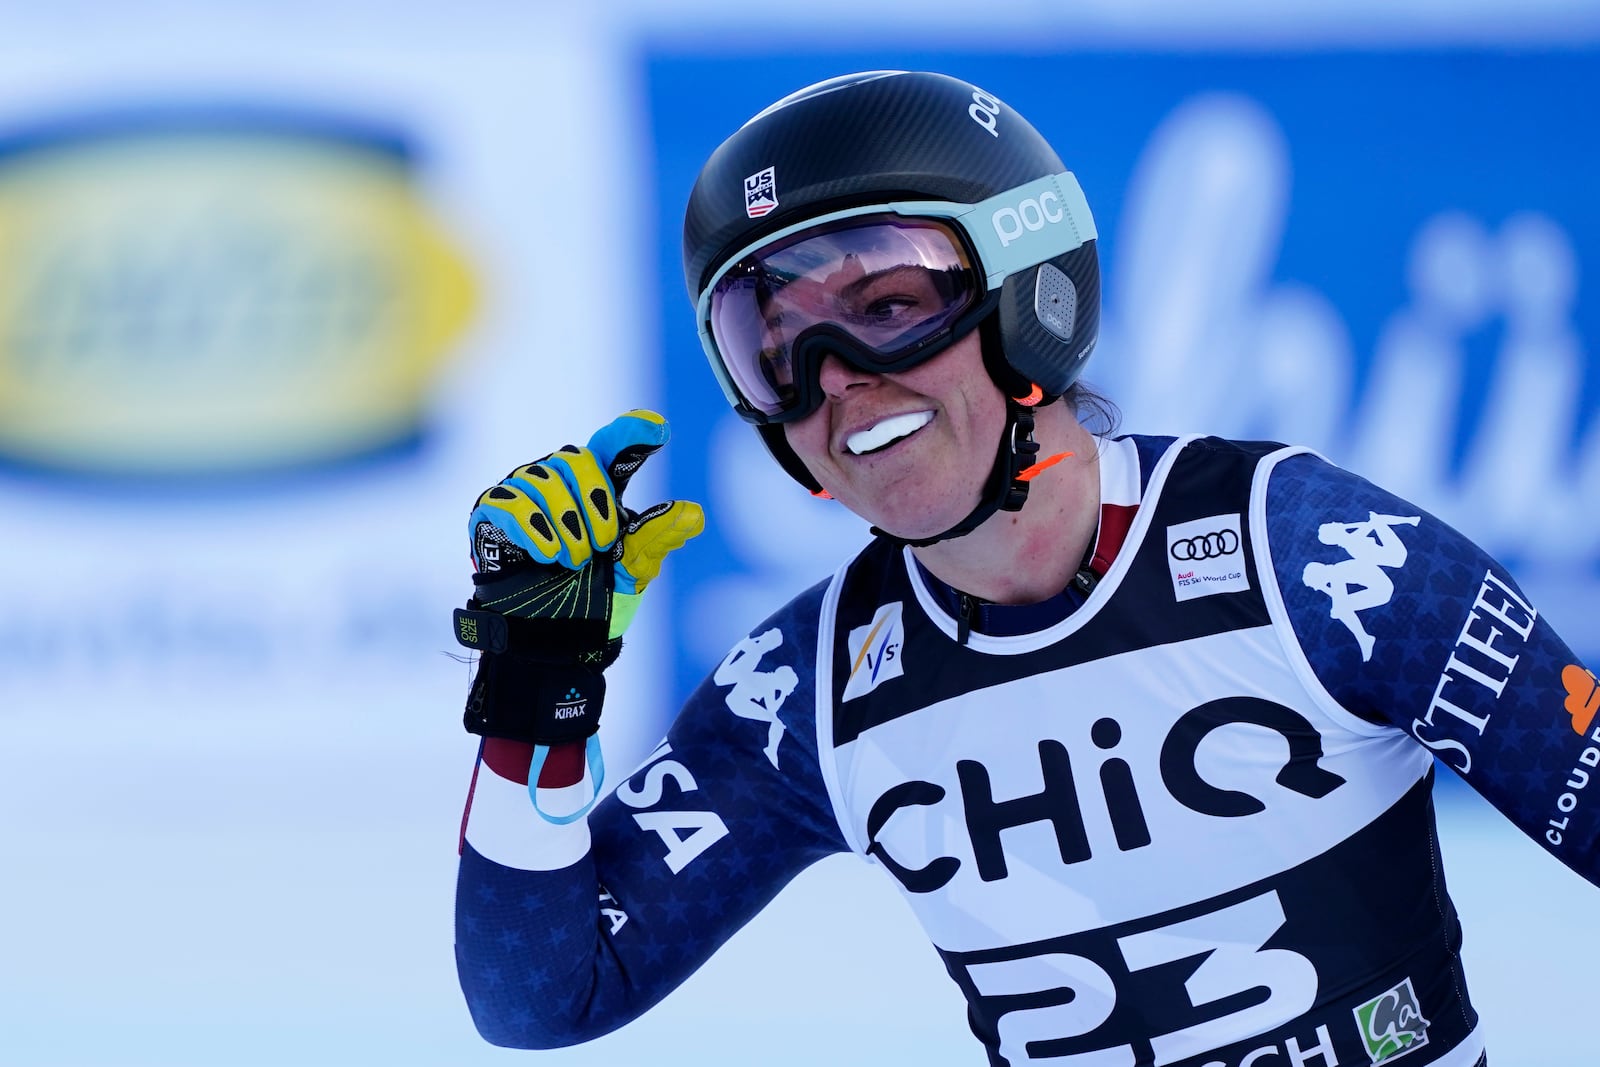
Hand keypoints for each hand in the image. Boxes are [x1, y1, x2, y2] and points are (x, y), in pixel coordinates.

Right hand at [454, 409, 703, 745]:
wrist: (552, 642)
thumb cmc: (593, 601)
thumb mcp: (632, 572)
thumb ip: (655, 538)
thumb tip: (694, 514)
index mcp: (598, 489)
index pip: (614, 446)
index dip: (633, 431)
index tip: (657, 428)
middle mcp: (558, 481)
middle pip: (576, 459)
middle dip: (594, 502)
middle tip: (600, 546)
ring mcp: (521, 493)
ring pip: (542, 480)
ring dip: (565, 524)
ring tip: (572, 562)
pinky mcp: (491, 513)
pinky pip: (509, 502)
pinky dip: (532, 528)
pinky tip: (547, 555)